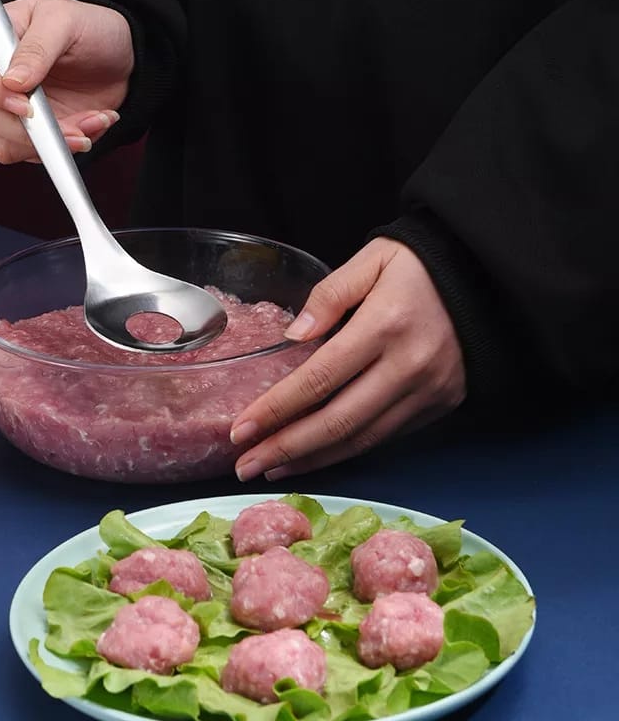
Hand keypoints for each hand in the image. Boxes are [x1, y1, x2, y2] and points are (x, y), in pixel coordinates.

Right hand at [0, 0, 133, 162]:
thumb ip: (38, 48)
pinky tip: (92, 125)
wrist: (116, 56)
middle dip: (29, 129)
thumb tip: (12, 83)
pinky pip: (36, 155)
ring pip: (5, 145)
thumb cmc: (85, 27)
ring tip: (92, 122)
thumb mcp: (65, 22)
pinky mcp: (30, 134)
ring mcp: (6, 110)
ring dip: (53, 143)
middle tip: (72, 126)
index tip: (23, 102)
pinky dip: (68, 148)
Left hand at [231, 238, 466, 479]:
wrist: (487, 279)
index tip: (241, 430)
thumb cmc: (420, 265)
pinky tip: (315, 456)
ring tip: (271, 469)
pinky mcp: (439, 406)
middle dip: (286, 448)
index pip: (319, 378)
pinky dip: (346, 451)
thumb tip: (293, 337)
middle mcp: (408, 366)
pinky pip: (385, 437)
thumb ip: (329, 294)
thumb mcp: (372, 259)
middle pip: (337, 421)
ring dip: (312, 459)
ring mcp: (427, 392)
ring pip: (361, 439)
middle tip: (245, 466)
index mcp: (385, 325)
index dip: (277, 409)